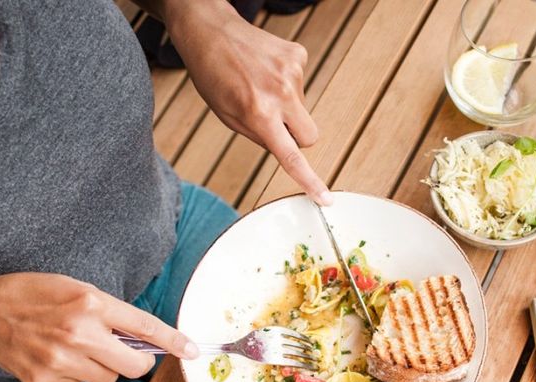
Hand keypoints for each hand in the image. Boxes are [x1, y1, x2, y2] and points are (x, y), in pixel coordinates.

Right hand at [0, 273, 198, 381]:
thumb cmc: (31, 293)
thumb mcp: (74, 287)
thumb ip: (109, 310)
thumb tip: (143, 336)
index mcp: (91, 303)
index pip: (145, 327)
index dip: (173, 341)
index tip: (193, 351)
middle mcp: (79, 334)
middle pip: (134, 367)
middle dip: (138, 363)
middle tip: (127, 353)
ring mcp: (61, 361)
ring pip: (107, 379)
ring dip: (103, 367)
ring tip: (76, 346)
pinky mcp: (45, 380)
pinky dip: (75, 374)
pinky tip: (54, 356)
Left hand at [164, 1, 332, 204]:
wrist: (210, 30)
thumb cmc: (212, 74)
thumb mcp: (227, 116)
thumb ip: (259, 136)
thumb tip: (285, 145)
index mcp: (259, 114)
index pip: (291, 156)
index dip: (310, 180)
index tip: (325, 198)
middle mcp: (281, 93)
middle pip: (310, 136)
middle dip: (296, 136)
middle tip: (273, 122)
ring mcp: (293, 72)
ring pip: (303, 108)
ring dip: (286, 104)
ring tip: (258, 84)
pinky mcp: (298, 55)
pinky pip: (301, 83)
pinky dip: (286, 82)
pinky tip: (265, 70)